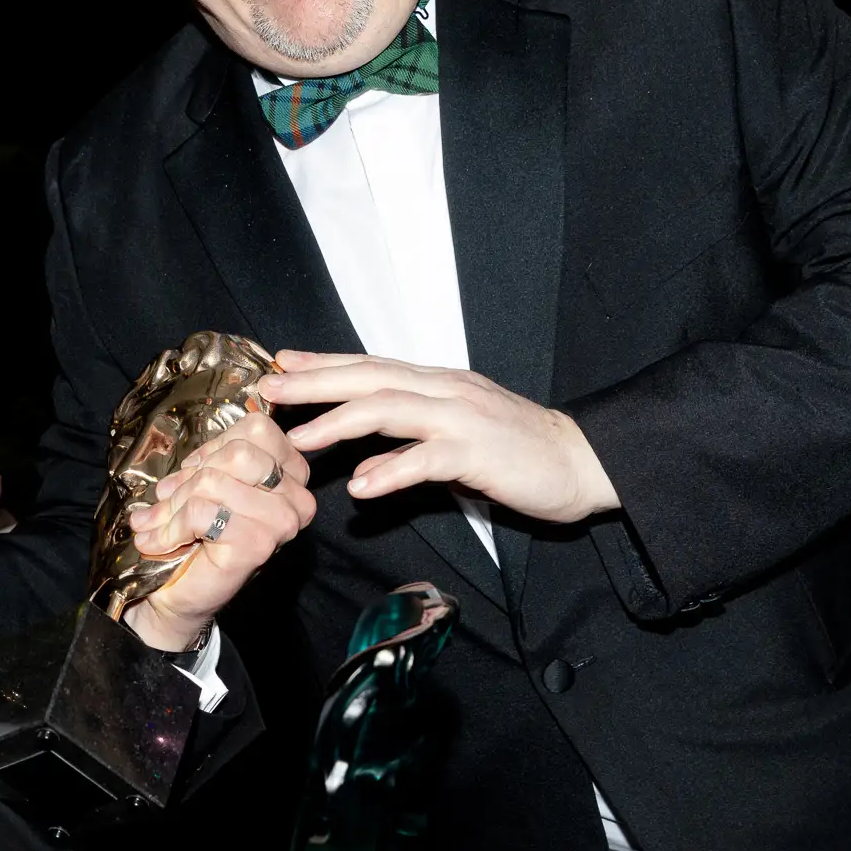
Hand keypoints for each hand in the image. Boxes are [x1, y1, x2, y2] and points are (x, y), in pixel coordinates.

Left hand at [123, 412, 314, 652]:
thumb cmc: (195, 535)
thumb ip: (212, 458)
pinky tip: (161, 542)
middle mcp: (297, 498)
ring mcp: (281, 523)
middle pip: (237, 452)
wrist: (179, 594)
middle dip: (191, 476)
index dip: (214, 446)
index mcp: (293, 474)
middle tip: (167, 500)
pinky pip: (202, 511)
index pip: (257, 428)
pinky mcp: (257, 545)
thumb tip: (194, 459)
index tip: (193, 472)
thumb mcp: (206, 482)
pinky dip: (170, 526)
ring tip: (158, 523)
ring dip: (173, 504)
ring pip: (215, 481)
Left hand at [263, 350, 617, 523]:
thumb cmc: (518, 451)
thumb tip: (363, 465)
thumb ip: (409, 445)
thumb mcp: (455, 440)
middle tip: (269, 389)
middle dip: (315, 382)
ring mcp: (462, 418)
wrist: (581, 461)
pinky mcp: (478, 452)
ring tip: (300, 438)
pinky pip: (427, 460)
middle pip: (369, 377)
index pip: (371, 365)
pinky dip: (391, 471)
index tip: (281, 362)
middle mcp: (446, 390)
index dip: (324, 363)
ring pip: (390, 409)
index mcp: (439, 382)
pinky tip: (361, 488)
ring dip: (339, 422)